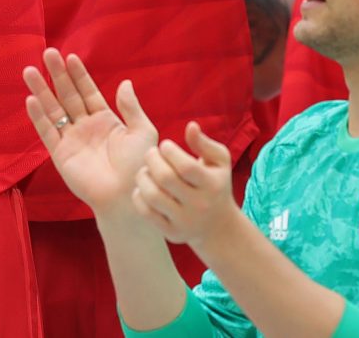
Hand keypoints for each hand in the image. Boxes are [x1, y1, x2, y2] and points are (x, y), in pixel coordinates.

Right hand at [23, 50, 158, 220]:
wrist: (128, 197)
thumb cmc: (140, 167)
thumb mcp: (142, 132)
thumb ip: (131, 108)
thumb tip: (125, 82)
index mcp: (106, 120)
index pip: (88, 92)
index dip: (79, 75)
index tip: (70, 57)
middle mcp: (86, 127)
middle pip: (67, 96)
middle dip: (58, 75)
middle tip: (48, 53)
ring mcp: (71, 140)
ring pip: (53, 110)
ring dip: (41, 90)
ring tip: (30, 71)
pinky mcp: (60, 154)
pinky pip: (47, 132)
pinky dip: (39, 117)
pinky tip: (31, 100)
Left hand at [132, 121, 237, 248]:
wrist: (218, 226)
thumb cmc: (215, 183)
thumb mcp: (219, 162)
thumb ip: (204, 143)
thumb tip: (190, 126)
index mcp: (212, 185)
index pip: (185, 166)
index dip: (169, 151)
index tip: (165, 145)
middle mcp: (199, 205)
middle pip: (165, 178)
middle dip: (152, 159)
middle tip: (151, 153)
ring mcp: (185, 221)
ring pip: (152, 195)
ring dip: (142, 177)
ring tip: (146, 170)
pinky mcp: (171, 233)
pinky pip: (146, 212)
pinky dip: (139, 196)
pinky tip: (144, 187)